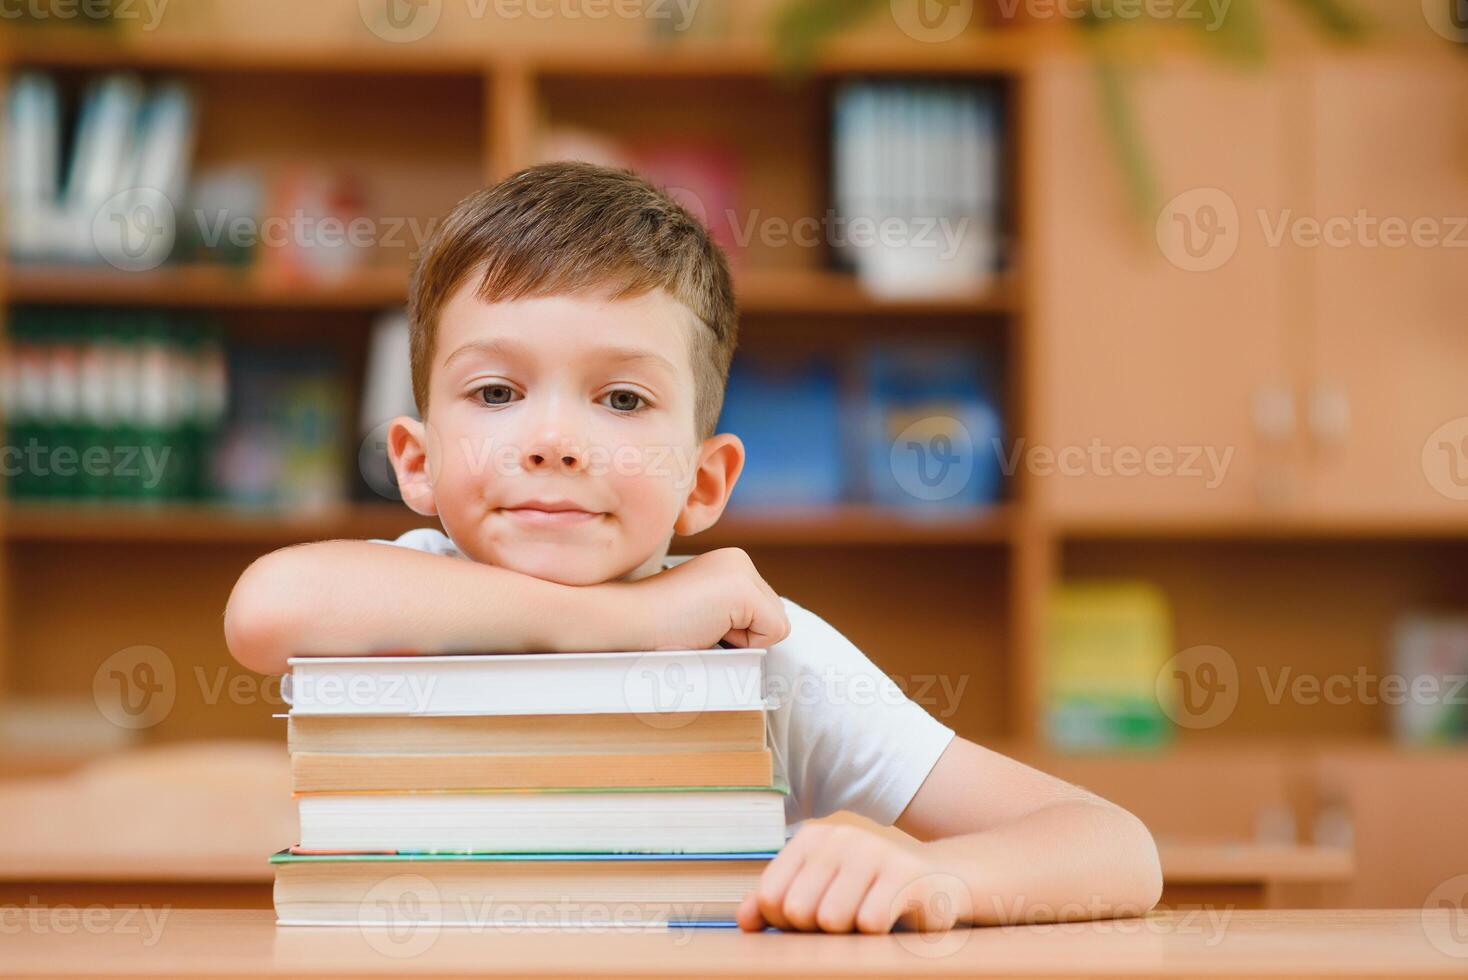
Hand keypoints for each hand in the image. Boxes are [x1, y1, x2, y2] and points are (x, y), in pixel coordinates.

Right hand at [629, 548, 790, 649]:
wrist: (628, 619)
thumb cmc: (656, 624)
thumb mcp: (703, 610)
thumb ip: (730, 613)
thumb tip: (761, 632)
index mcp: (729, 562)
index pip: (764, 609)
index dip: (737, 630)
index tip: (699, 622)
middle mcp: (739, 559)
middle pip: (775, 616)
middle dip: (743, 634)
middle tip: (699, 625)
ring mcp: (742, 571)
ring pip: (776, 625)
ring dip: (742, 639)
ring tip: (703, 626)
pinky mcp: (743, 590)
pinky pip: (774, 632)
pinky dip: (744, 643)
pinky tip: (708, 627)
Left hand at [737, 822, 970, 933]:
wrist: (940, 884)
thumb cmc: (869, 895)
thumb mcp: (821, 893)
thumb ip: (777, 903)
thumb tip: (744, 921)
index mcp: (812, 839)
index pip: (768, 897)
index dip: (784, 925)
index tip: (809, 922)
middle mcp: (841, 838)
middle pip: (798, 911)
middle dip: (817, 932)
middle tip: (845, 924)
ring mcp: (875, 853)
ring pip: (832, 920)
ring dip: (849, 936)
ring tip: (868, 920)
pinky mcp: (906, 876)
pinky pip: (870, 924)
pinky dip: (877, 936)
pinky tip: (892, 920)